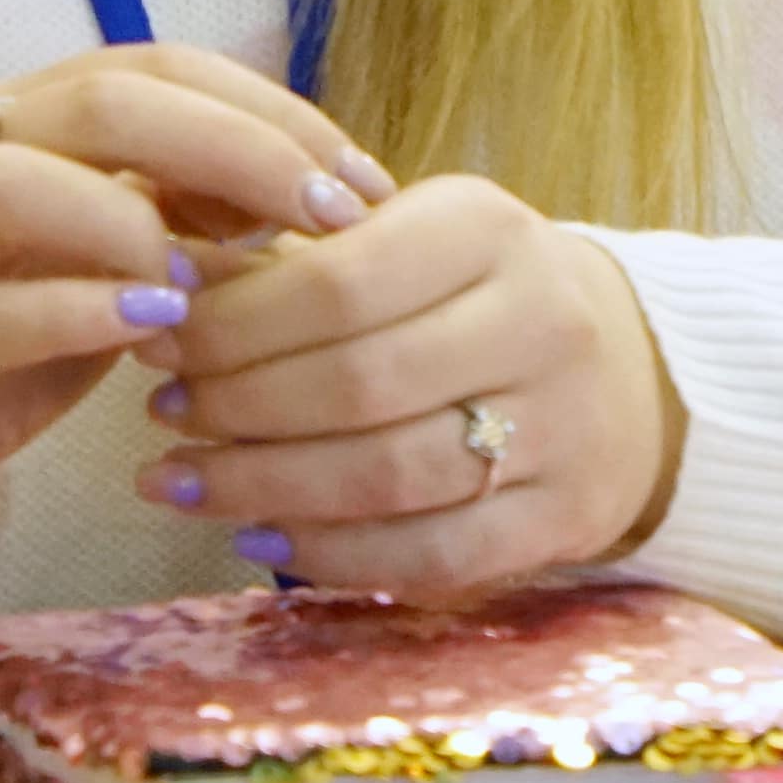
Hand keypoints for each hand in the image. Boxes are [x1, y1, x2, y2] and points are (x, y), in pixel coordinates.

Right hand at [0, 47, 376, 594]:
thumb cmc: (0, 352)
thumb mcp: (112, 273)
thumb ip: (194, 224)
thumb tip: (317, 200)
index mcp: (23, 124)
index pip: (157, 67)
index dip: (268, 110)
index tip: (363, 177)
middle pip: (98, 100)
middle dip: (232, 147)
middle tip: (329, 215)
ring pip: (7, 179)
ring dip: (129, 217)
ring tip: (212, 276)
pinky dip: (69, 311)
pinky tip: (149, 331)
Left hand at [138, 170, 686, 597]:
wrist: (626, 367)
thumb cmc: (475, 296)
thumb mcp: (403, 241)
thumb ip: (286, 260)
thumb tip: (158, 278)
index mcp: (491, 229)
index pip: (341, 281)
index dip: (231, 324)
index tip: (156, 341)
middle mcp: (541, 319)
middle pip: (358, 383)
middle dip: (235, 407)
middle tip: (160, 416)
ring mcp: (564, 423)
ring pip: (388, 474)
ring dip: (263, 486)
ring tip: (180, 483)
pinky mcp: (567, 514)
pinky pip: (433, 553)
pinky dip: (334, 554)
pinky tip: (261, 538)